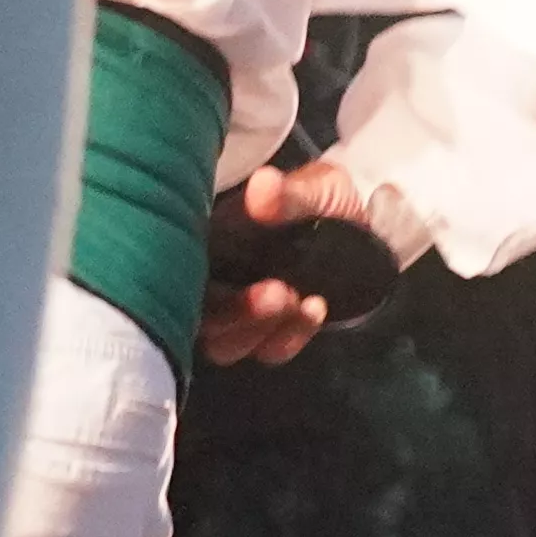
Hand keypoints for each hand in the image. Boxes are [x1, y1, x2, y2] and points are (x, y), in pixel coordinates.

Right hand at [203, 158, 396, 365]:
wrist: (363, 220)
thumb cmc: (321, 199)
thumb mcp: (311, 188)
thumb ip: (286, 194)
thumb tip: (265, 186)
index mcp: (202, 247)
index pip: (172, 278)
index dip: (186, 286)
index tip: (224, 276)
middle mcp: (211, 286)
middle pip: (198, 322)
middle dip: (235, 314)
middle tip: (278, 292)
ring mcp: (238, 313)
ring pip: (226, 346)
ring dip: (261, 330)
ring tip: (299, 299)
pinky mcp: (270, 332)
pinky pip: (270, 351)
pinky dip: (292, 336)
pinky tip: (315, 307)